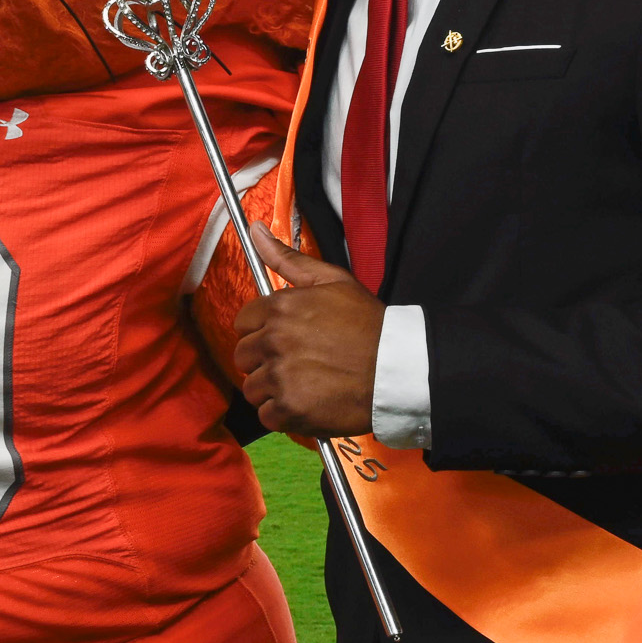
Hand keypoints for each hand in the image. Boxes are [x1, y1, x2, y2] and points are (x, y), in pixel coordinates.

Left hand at [232, 224, 383, 436]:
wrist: (398, 369)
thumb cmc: (368, 323)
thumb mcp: (332, 281)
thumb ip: (287, 258)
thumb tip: (255, 228)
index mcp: (279, 308)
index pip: (243, 322)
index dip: (262, 331)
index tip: (283, 338)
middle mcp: (273, 341)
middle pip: (243, 356)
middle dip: (264, 360)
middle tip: (295, 363)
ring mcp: (280, 377)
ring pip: (252, 387)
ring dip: (271, 389)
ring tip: (301, 385)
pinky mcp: (289, 409)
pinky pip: (266, 415)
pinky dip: (282, 414)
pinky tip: (305, 403)